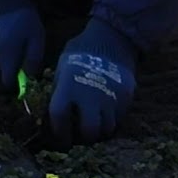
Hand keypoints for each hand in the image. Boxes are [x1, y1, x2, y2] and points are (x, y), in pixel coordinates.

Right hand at [0, 0, 44, 89]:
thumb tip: (31, 76)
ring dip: (4, 57)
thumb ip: (34, 58)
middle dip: (12, 67)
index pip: (8, 82)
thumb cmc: (21, 17)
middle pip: (2, 71)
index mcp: (7, 56)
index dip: (16, 83)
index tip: (24, 78)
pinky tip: (3, 36)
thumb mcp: (36, 36)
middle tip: (22, 52)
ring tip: (13, 40)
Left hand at [49, 19, 137, 145]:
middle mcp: (91, 97)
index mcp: (69, 87)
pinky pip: (119, 119)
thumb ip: (59, 90)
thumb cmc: (81, 51)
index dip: (58, 132)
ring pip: (107, 129)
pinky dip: (111, 122)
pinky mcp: (126, 99)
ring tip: (93, 126)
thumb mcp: (62, 67)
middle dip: (83, 138)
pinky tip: (105, 116)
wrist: (112, 39)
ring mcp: (111, 99)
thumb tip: (51, 111)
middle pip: (89, 132)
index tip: (59, 136)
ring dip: (99, 131)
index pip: (60, 118)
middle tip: (79, 135)